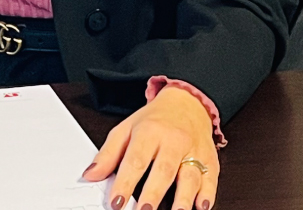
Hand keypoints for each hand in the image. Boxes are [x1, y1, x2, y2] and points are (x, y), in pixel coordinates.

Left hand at [82, 86, 218, 209]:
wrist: (187, 103)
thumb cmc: (155, 120)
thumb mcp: (126, 129)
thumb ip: (108, 154)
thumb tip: (91, 175)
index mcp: (149, 131)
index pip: (135, 159)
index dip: (125, 182)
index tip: (116, 201)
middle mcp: (173, 141)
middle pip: (163, 169)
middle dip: (153, 193)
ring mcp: (194, 150)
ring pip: (190, 176)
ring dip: (183, 199)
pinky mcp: (210, 160)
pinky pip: (211, 179)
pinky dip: (208, 195)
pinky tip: (201, 207)